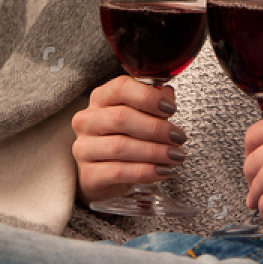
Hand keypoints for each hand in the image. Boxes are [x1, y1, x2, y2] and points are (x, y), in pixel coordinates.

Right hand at [71, 76, 186, 203]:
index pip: (120, 87)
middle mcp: (87, 120)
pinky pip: (118, 171)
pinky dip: (145, 172)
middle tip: (178, 137)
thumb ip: (153, 105)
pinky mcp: (88, 174)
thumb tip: (168, 96)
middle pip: (121, 117)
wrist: (103, 176)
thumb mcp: (138, 118)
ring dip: (154, 151)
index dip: (148, 97)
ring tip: (175, 156)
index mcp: (100, 99)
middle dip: (156, 128)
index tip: (171, 109)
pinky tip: (162, 171)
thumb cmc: (122, 139)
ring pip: (120, 146)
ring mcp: (83, 148)